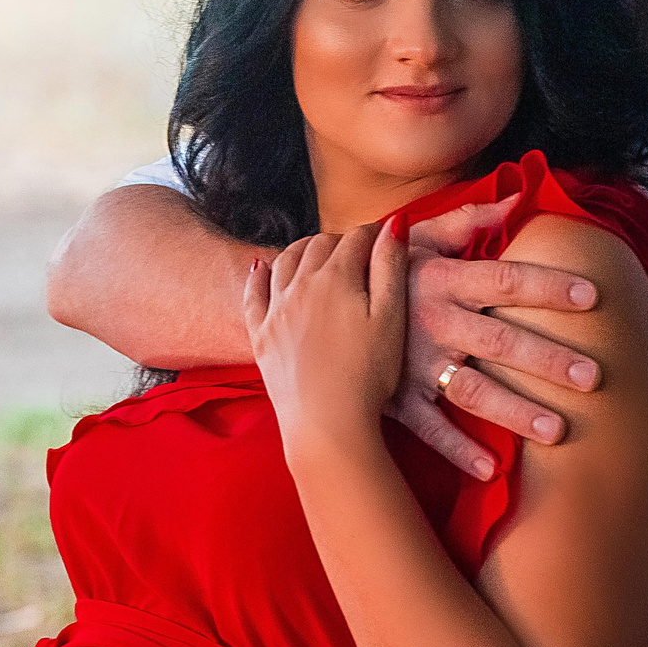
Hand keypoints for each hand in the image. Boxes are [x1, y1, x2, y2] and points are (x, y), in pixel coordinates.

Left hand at [241, 223, 405, 449]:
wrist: (327, 425)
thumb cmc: (369, 375)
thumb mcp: (392, 318)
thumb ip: (390, 266)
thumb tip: (394, 221)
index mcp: (337, 277)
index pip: (356, 237)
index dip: (373, 234)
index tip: (385, 238)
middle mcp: (300, 285)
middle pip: (319, 244)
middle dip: (341, 241)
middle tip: (358, 252)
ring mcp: (275, 309)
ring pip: (285, 261)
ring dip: (304, 250)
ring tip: (319, 254)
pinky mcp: (259, 334)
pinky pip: (253, 292)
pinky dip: (259, 274)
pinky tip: (262, 266)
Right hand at [394, 198, 602, 480]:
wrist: (311, 306)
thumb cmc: (379, 270)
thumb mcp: (413, 240)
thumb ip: (464, 221)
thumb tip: (516, 199)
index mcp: (440, 280)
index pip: (503, 280)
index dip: (547, 287)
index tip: (593, 297)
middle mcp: (431, 322)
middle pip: (499, 341)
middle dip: (547, 359)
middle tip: (594, 375)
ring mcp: (413, 364)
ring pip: (471, 391)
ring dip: (514, 412)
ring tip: (559, 431)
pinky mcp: (394, 398)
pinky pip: (429, 429)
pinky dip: (457, 451)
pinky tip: (492, 468)